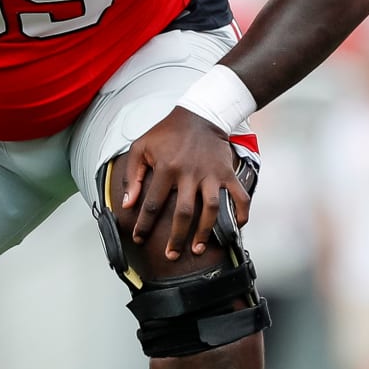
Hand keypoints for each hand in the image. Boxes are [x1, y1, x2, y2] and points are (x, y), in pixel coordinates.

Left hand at [120, 107, 248, 261]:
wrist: (201, 113)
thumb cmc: (167, 132)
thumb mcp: (141, 147)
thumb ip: (132, 175)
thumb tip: (127, 203)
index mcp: (166, 168)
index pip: (152, 203)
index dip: (144, 224)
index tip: (139, 239)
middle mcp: (189, 174)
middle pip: (183, 213)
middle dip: (176, 238)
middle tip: (171, 255)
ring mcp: (211, 175)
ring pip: (211, 209)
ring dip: (205, 232)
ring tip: (198, 249)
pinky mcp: (228, 173)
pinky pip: (239, 196)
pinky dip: (241, 213)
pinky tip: (236, 228)